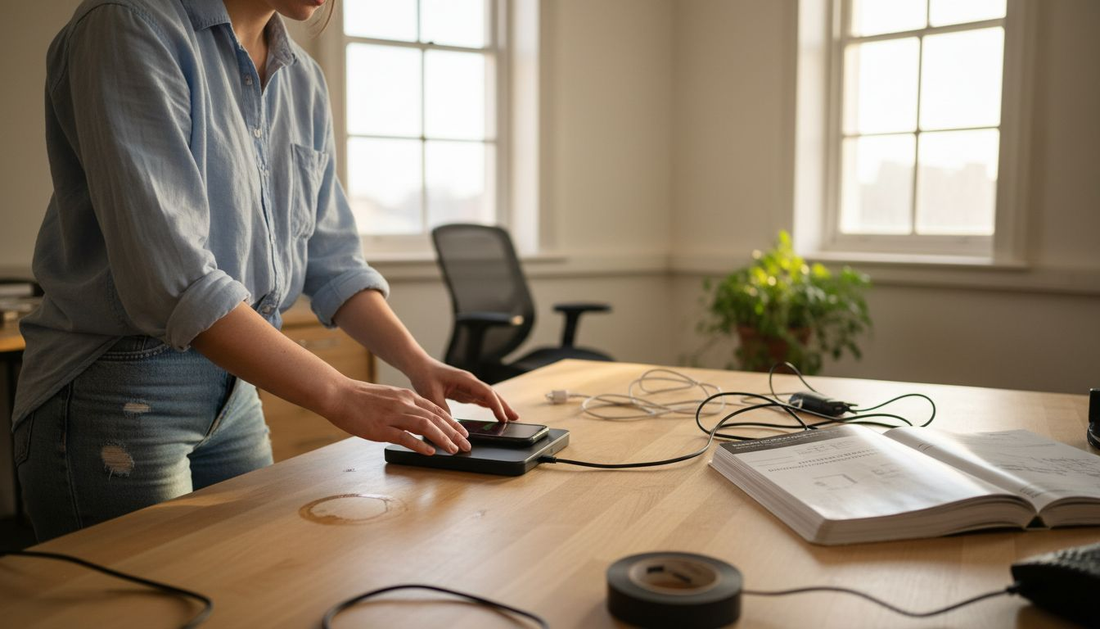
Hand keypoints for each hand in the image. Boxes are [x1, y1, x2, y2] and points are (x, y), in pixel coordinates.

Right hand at [324, 378, 472, 455]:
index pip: (436, 409)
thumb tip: (416, 419)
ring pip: (425, 426)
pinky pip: (405, 437)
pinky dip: (420, 445)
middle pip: (436, 418)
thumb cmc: (360, 399)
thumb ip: (404, 407)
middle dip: (454, 433)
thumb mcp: (388, 397)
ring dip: (443, 439)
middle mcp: (404, 403)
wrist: (338, 395)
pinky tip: (431, 452)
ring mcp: (393, 415)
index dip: (452, 422)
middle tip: (467, 444)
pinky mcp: (381, 428)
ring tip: (454, 450)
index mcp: (406, 396)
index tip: (463, 432)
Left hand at [406, 358, 519, 423]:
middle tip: (516, 418)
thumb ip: (442, 408)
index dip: (496, 405)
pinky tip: (496, 413)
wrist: (419, 366)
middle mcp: (470, 382)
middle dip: (504, 406)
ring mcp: (468, 386)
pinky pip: (480, 399)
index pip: (486, 392)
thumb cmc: (424, 376)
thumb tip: (452, 423)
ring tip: (510, 418)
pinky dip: (489, 406)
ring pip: (488, 397)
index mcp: (465, 379)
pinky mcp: (464, 390)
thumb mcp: (430, 394)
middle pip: (492, 394)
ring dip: (499, 406)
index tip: (502, 418)